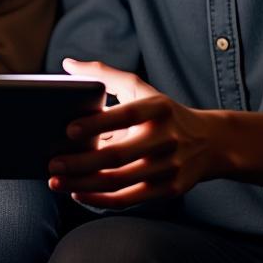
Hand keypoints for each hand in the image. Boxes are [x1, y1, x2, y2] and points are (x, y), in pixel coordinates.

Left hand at [48, 58, 219, 207]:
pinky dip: (101, 199)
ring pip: (119, 181)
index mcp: (158, 109)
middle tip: (51, 163)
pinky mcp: (168, 190)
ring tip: (55, 181)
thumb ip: (104, 74)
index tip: (68, 129)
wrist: (211, 142)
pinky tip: (78, 193)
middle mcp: (167, 139)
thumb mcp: (141, 88)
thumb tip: (67, 64)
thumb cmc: (164, 112)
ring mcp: (169, 167)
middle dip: (81, 162)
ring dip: (83, 184)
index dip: (98, 124)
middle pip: (118, 156)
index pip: (126, 115)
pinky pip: (129, 199)